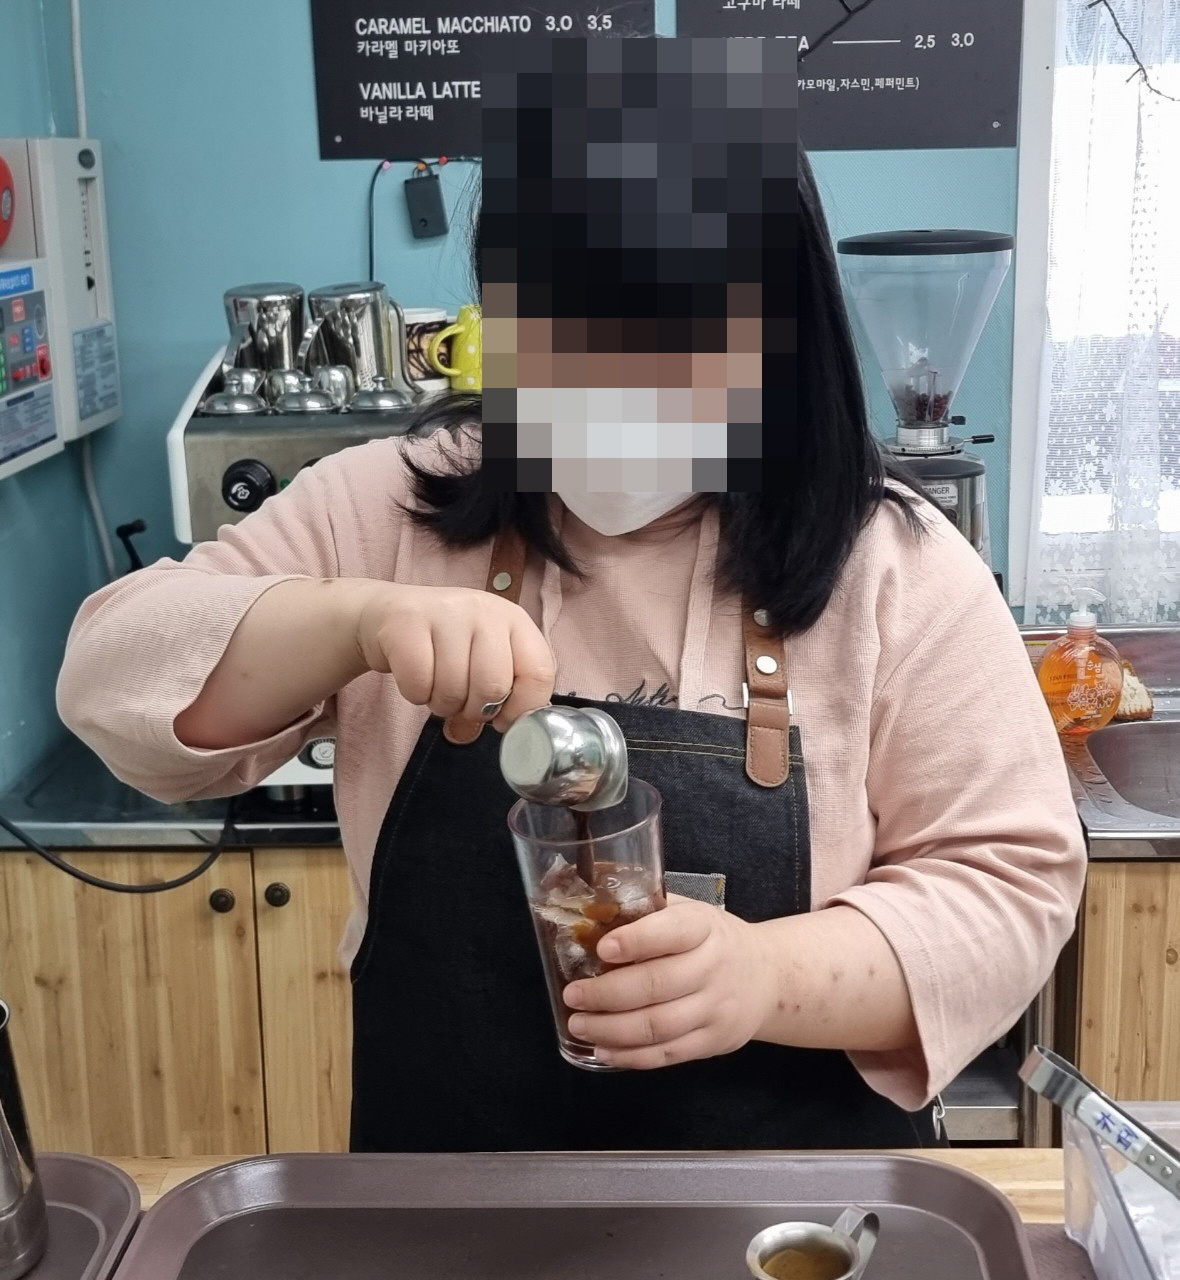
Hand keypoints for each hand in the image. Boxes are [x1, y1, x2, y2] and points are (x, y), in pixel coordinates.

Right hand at [353, 583, 554, 727]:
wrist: (387, 614)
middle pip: (494, 687)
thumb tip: (515, 729)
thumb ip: (507, 687)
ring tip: (436, 686)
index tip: (503, 719)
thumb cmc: (445, 645)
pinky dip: (415, 694)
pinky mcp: (407, 623)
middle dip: (476, 710)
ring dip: (442, 704)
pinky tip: (415, 677)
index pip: (539, 672)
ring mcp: (445, 612)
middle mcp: (484, 610)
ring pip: (453, 689)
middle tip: (462, 701)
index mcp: (513, 620)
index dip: (522, 708)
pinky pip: (418, 684)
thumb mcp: (484, 656)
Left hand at [561, 895, 773, 1069]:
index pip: (672, 932)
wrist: (767, 977)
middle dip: (607, 993)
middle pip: (657, 985)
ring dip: (612, 1029)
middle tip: (573, 995)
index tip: (602, 947)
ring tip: (579, 1025)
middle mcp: (714, 967)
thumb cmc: (712, 939)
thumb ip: (649, 910)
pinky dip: (632, 1056)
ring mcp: (716, 1009)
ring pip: (659, 1026)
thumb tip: (590, 905)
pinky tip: (604, 1049)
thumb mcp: (691, 912)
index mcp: (704, 927)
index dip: (636, 940)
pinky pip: (668, 1054)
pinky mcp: (713, 1042)